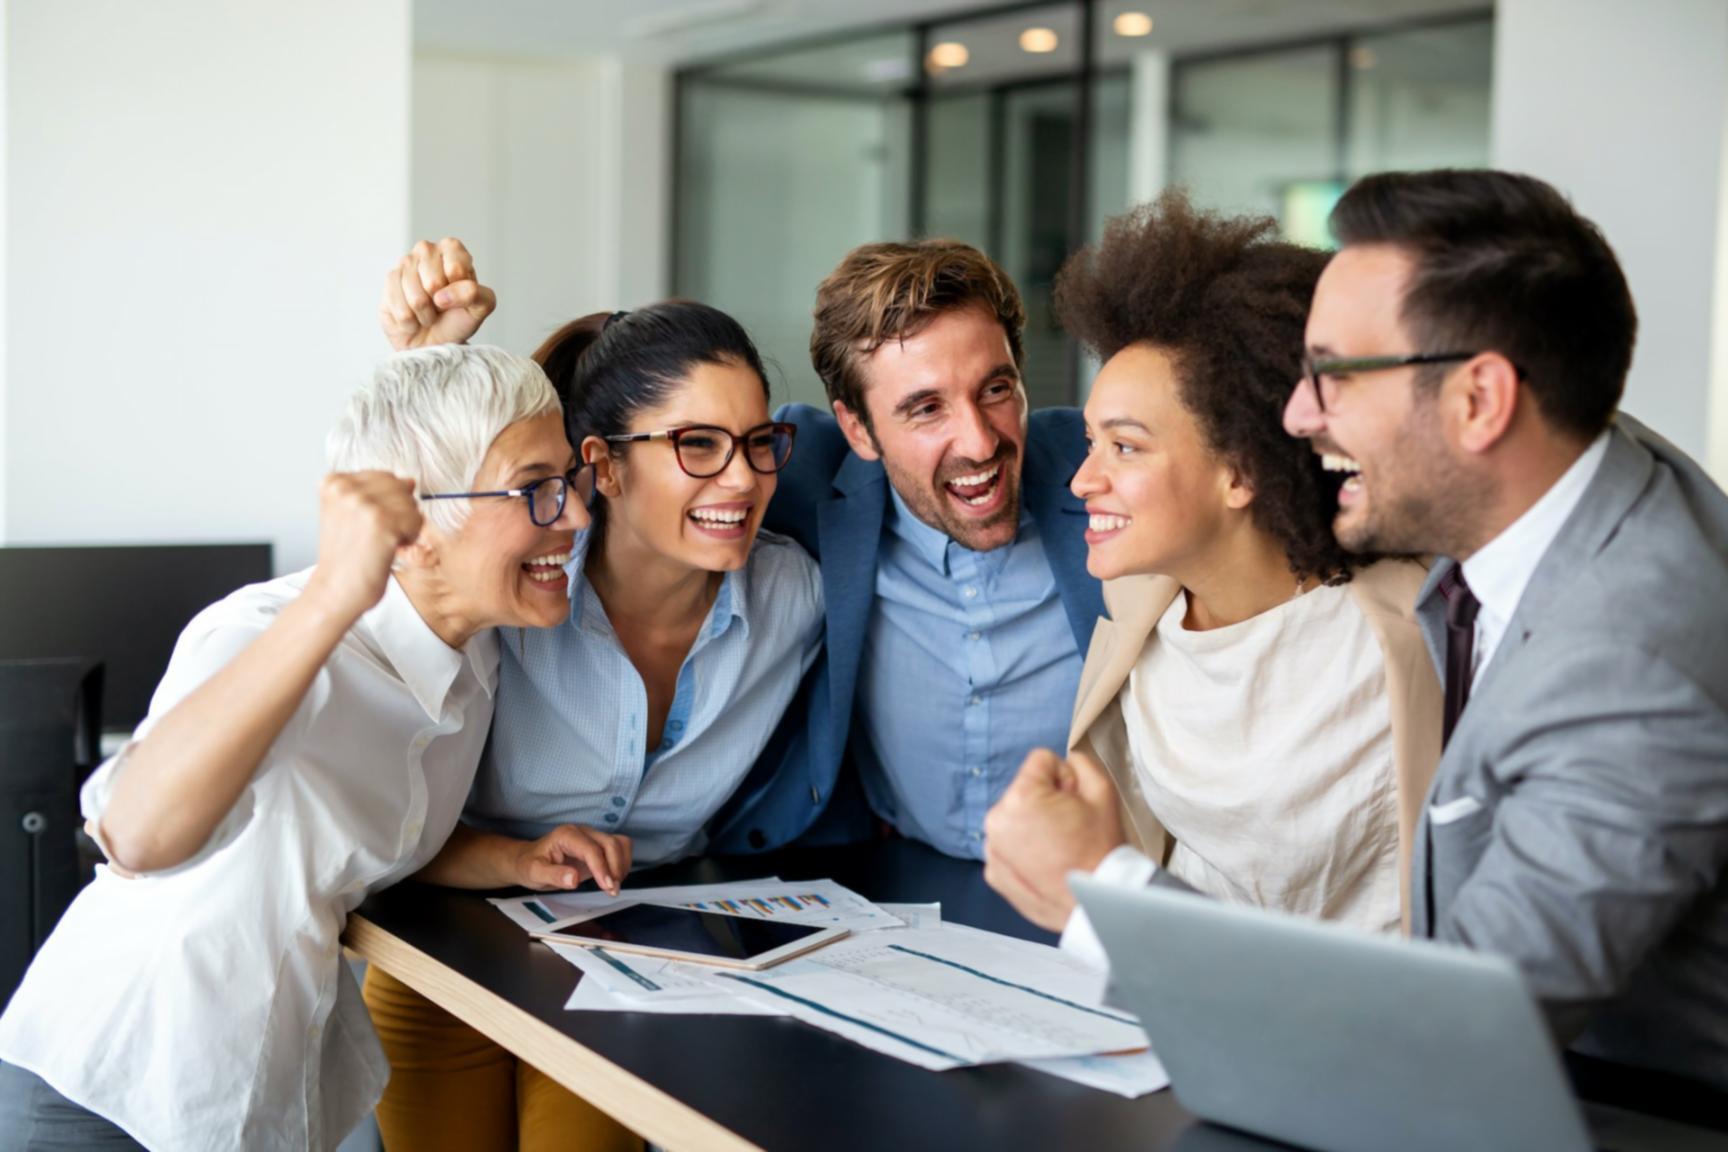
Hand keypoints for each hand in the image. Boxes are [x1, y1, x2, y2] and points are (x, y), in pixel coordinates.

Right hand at [304, 472, 422, 622]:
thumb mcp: (350, 514)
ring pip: (410, 503)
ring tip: (381, 543)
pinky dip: (410, 538)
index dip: (386, 503)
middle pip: (400, 486)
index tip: (368, 524)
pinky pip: (417, 521)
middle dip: (398, 512)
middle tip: (378, 536)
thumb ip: (375, 494)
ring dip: (405, 526)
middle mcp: (346, 488)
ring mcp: (363, 503)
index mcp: (334, 482)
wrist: (335, 591)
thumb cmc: (345, 558)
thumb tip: (410, 481)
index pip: (384, 477)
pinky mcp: (382, 522)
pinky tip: (390, 549)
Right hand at [379, 238, 495, 349]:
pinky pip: (401, 309)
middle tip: (442, 306)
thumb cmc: (457, 318)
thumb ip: (476, 294)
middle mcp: (427, 250)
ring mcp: (405, 263)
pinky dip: (411, 322)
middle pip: (434, 282)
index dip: (459, 288)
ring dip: (425, 315)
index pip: (456, 267)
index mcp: (452, 249)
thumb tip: (443, 295)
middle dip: (440, 304)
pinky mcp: (389, 281)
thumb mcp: (480, 307)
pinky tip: (413, 316)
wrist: (433, 339)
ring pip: (416, 298)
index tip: (460, 293)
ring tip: (428, 312)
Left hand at [514, 824, 632, 894]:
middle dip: (616, 867)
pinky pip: (620, 848)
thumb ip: (553, 875)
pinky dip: (623, 862)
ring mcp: (592, 837)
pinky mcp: (598, 845)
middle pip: (611, 843)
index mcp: (566, 835)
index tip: (607, 887)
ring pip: (620, 843)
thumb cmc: (530, 865)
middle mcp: (582, 832)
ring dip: (622, 864)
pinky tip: (613, 878)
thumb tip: (573, 879)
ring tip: (613, 885)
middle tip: (612, 890)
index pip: (591, 849)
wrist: (528, 860)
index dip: (602, 868)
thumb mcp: (535, 873)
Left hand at [983, 748, 1124, 930]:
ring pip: (1015, 818)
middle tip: (1069, 828)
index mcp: (1020, 796)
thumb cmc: (1100, 849)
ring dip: (1033, 826)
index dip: (1065, 779)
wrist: (1098, 903)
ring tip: (1059, 849)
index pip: (1041, 761)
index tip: (1075, 803)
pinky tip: (1046, 865)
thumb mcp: (1103, 791)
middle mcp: (996, 820)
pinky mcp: (993, 873)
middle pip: (1025, 790)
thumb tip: (1066, 761)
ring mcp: (992, 849)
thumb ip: (1080, 763)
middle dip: (1045, 802)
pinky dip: (1023, 852)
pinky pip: (1008, 846)